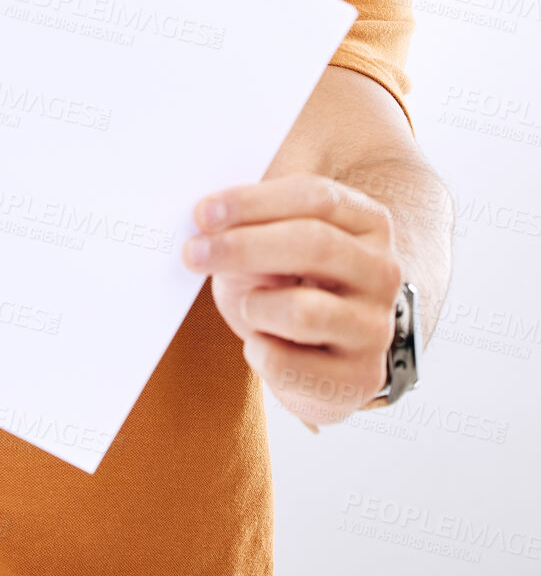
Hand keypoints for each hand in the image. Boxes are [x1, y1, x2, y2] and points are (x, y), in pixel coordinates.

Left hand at [182, 173, 403, 429]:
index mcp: (367, 222)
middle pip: (314, 244)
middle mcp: (383, 272)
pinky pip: (287, 364)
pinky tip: (262, 344)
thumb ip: (251, 220)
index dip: (254, 202)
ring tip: (248, 307)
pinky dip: (258, 352)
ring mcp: (377, 328)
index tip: (203, 213)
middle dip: (243, 246)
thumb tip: (207, 217)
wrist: (312, 358)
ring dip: (254, 306)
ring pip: (302, 310)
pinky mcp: (360, 379)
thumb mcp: (270, 241)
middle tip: (193, 252)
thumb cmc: (283, 284)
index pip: (316, 197)